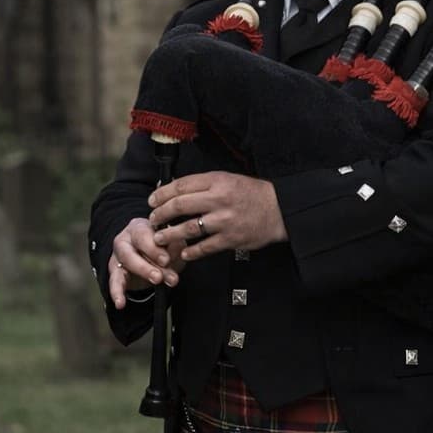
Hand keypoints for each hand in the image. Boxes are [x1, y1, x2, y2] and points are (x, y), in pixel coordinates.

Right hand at [108, 217, 186, 308]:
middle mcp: (125, 239)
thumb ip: (175, 247)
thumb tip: (177, 250)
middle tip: (160, 276)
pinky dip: (117, 293)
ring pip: (125, 264)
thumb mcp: (171, 245)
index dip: (154, 248)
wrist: (149, 255)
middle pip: (130, 251)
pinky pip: (114, 282)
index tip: (166, 260)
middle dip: (146, 265)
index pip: (144, 236)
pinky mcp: (115, 272)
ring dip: (141, 273)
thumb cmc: (162, 247)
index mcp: (140, 228)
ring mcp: (118, 256)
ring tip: (155, 283)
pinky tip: (120, 303)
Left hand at [149, 172, 286, 261]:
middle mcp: (219, 200)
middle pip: (180, 206)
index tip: (152, 200)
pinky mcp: (231, 239)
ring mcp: (224, 221)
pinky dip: (192, 251)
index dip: (162, 193)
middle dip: (161, 214)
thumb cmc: (252, 193)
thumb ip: (204, 184)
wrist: (279, 209)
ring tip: (160, 237)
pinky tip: (183, 253)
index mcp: (217, 181)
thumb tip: (177, 190)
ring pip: (188, 228)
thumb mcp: (228, 179)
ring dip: (170, 234)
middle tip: (152, 219)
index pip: (181, 185)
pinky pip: (205, 247)